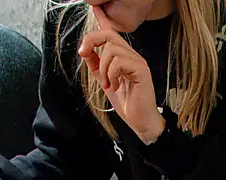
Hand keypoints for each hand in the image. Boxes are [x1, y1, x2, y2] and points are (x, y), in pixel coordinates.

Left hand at [79, 13, 163, 142]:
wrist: (140, 121)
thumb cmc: (126, 103)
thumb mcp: (104, 81)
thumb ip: (96, 65)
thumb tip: (85, 51)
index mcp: (122, 57)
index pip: (111, 33)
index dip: (103, 19)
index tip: (95, 7)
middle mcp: (131, 55)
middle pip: (109, 35)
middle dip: (91, 41)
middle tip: (84, 55)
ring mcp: (138, 62)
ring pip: (111, 49)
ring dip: (102, 68)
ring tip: (106, 83)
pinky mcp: (141, 70)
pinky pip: (119, 62)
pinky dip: (110, 74)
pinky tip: (114, 85)